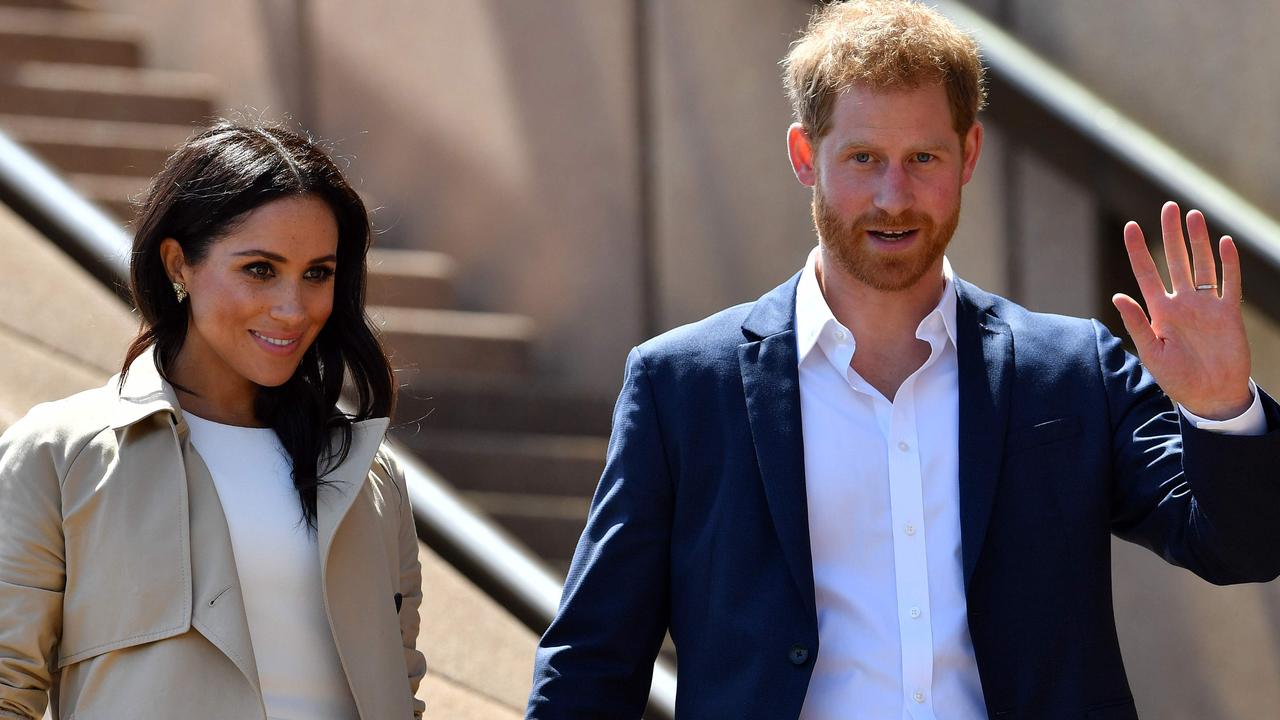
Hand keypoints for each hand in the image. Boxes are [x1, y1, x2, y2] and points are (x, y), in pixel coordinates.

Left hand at [1112, 201, 1251, 419]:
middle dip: (1171, 234)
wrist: (1210, 397)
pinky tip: (1224, 243)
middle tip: (1168, 207)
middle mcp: (1182, 303)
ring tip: (1193, 215)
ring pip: (1202, 265)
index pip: (1146, 273)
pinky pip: (1229, 283)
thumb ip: (1137, 324)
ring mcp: (1206, 306)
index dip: (1138, 250)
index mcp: (1159, 311)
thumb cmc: (1177, 379)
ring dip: (1198, 241)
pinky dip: (1228, 264)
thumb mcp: (1152, 353)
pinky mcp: (1228, 313)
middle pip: (1176, 260)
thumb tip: (1118, 295)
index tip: (1130, 226)